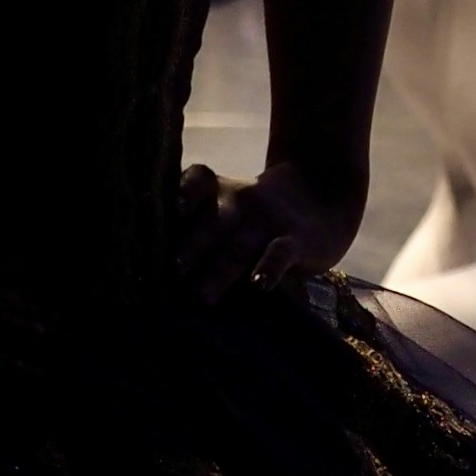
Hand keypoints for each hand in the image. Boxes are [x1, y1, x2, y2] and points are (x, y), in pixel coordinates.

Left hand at [177, 160, 356, 300]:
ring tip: (201, 295)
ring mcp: (269, 220)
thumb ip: (200, 223)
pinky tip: (259, 284)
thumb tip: (152, 261)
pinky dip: (269, 268)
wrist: (323, 196)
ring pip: (240, 246)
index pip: (199, 181)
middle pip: (213, 222)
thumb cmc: (258, 212)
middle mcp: (242, 202)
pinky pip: (280, 253)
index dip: (183, 192)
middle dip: (190, 246)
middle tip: (169, 269)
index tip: (168, 210)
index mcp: (221, 191)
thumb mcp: (232, 204)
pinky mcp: (297, 241)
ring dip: (219, 270)